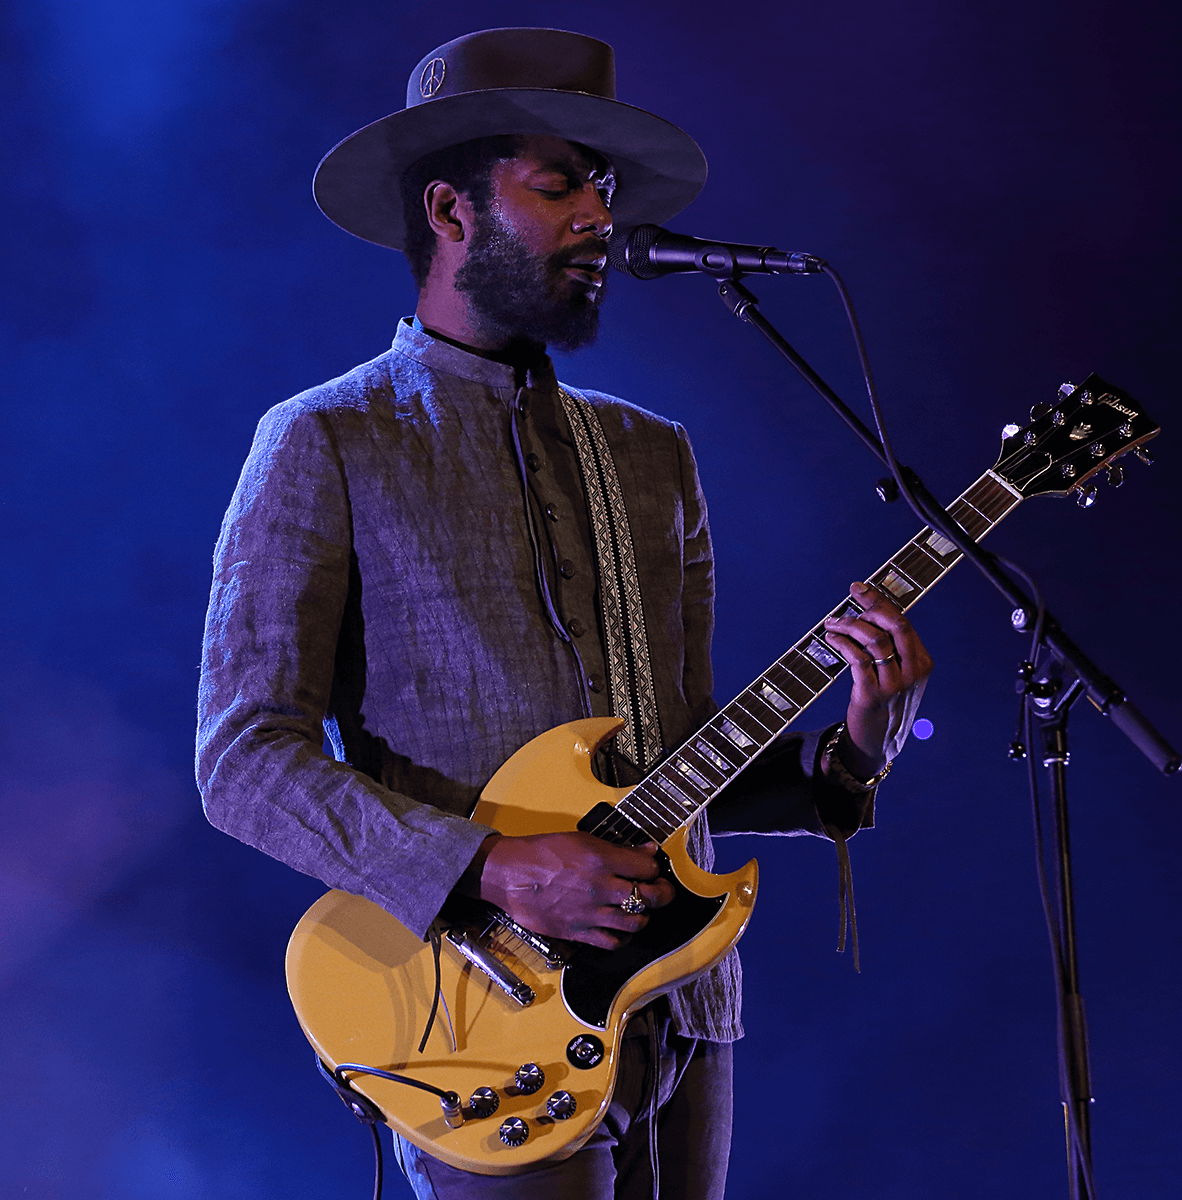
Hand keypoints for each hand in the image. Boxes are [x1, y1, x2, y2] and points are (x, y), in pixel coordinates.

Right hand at [472, 831, 673, 949]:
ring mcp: (590, 914)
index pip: (647, 869)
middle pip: (649, 897)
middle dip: (663, 894)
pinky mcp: (578, 933)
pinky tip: (622, 929)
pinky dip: (622, 938)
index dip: (655, 869)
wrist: (509, 874)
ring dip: (644, 916)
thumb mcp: (581, 840)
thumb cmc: (541, 853)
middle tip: (663, 891)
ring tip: (643, 909)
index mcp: (601, 860)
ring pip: (635, 922)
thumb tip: (645, 852)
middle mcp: (599, 888)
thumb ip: (617, 849)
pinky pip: (611, 942)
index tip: (654, 869)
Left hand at [823, 581, 932, 777]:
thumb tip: (867, 613)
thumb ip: (891, 649)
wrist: (878, 745)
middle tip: (851, 594)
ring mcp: (894, 685)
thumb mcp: (898, 676)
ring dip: (850, 625)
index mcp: (922, 663)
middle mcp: (913, 673)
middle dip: (871, 604)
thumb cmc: (885, 705)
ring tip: (832, 623)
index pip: (903, 623)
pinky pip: (857, 660)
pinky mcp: (872, 696)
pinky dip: (843, 644)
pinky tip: (832, 639)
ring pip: (874, 640)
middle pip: (895, 625)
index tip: (861, 588)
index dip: (881, 602)